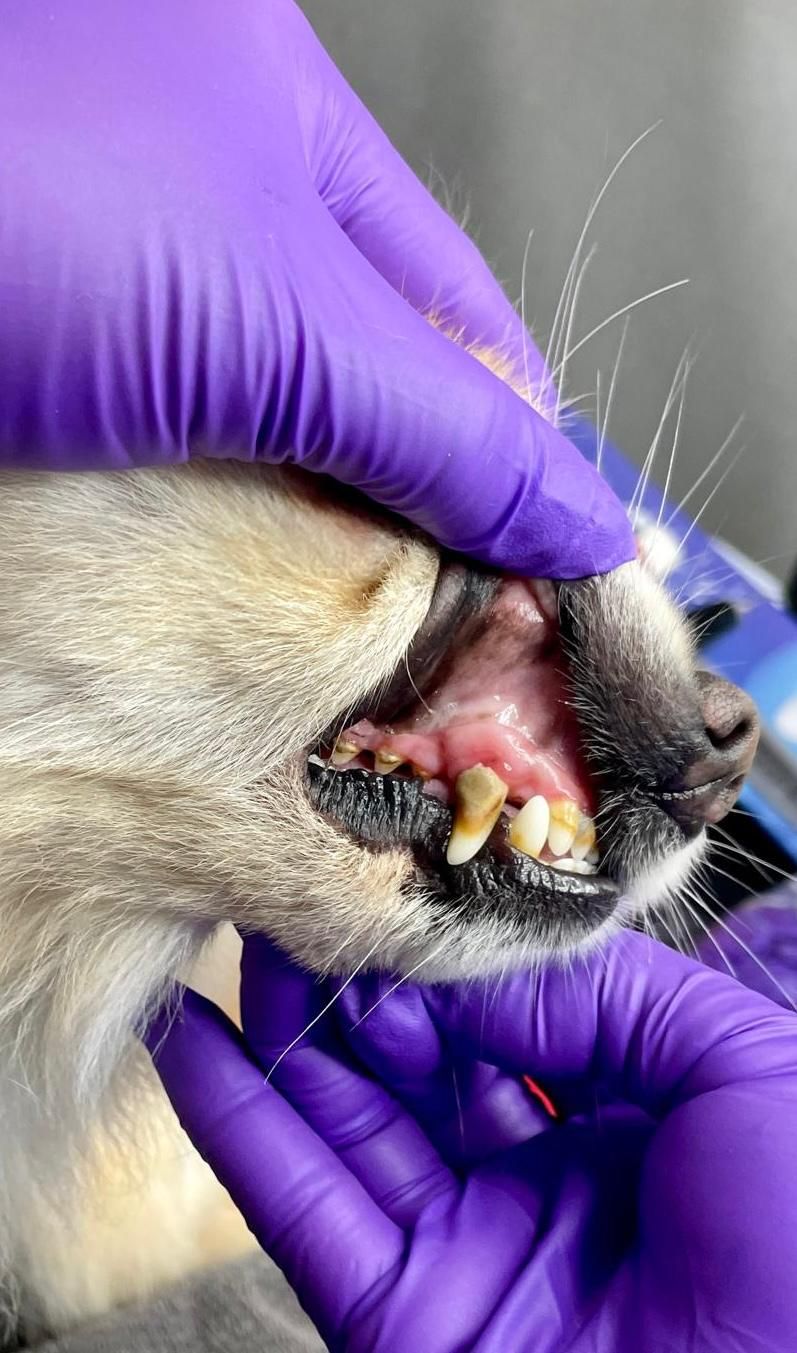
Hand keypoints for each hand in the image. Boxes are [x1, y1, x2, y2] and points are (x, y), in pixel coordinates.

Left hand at [0, 0, 633, 577]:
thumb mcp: (267, 316)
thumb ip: (442, 424)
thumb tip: (581, 519)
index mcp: (289, 129)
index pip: (463, 325)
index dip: (511, 464)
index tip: (535, 594)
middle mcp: (203, 198)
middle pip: (358, 391)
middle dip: (393, 521)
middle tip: (410, 645)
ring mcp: (111, 286)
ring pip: (252, 450)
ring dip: (281, 552)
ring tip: (301, 638)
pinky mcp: (39, 369)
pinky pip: (149, 481)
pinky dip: (180, 552)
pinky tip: (191, 598)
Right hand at [147, 932, 796, 1351]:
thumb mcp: (745, 1065)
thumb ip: (605, 993)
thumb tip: (461, 973)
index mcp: (635, 1121)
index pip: (516, 1013)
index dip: (455, 952)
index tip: (404, 882)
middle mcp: (542, 1184)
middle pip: (420, 1060)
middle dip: (362, 977)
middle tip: (306, 893)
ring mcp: (467, 1255)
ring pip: (348, 1122)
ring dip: (289, 1029)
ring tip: (244, 934)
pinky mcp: (399, 1324)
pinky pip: (301, 1212)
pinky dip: (237, 1125)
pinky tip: (192, 1040)